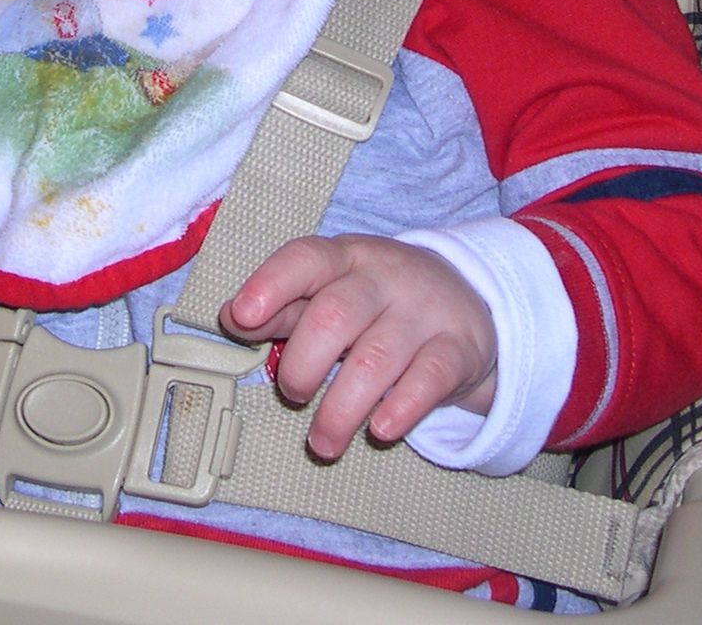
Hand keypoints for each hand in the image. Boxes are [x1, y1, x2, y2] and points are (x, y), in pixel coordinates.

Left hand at [220, 234, 496, 460]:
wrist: (469, 302)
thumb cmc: (379, 302)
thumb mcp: (332, 292)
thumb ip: (283, 306)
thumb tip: (232, 317)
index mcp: (345, 258)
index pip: (306, 259)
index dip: (270, 285)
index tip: (242, 317)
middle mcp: (385, 278)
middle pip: (335, 315)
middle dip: (302, 365)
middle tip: (293, 394)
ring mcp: (425, 311)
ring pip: (376, 359)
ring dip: (340, 409)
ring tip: (322, 443)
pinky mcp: (458, 349)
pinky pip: (429, 379)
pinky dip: (401, 408)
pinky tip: (380, 430)